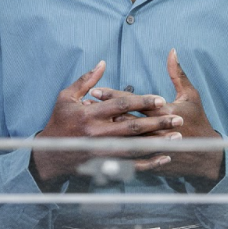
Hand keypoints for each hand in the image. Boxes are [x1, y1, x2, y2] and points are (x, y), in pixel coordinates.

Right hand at [32, 60, 181, 181]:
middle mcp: (97, 134)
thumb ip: (86, 81)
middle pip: (133, 127)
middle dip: (158, 123)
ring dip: (158, 142)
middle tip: (178, 118)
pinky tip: (164, 156)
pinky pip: (131, 165)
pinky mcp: (105, 165)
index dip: (141, 101)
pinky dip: (149, 162)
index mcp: (88, 115)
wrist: (49, 154)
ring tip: (177, 136)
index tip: (160, 99)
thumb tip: (102, 63)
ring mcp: (102, 152)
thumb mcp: (66, 97)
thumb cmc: (59, 122)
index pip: (120, 105)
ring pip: (135, 147)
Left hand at [89, 50, 222, 180]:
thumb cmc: (199, 121)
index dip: (113, 96)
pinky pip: (127, 152)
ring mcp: (152, 147)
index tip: (95, 90)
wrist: (205, 156)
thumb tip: (171, 51)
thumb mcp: (191, 95)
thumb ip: (178, 74)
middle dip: (102, 112)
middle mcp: (156, 130)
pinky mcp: (149, 159)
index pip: (133, 102)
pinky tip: (98, 139)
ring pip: (122, 137)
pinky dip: (112, 144)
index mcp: (165, 112)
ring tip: (87, 119)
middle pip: (123, 119)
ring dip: (103, 128)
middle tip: (84, 104)